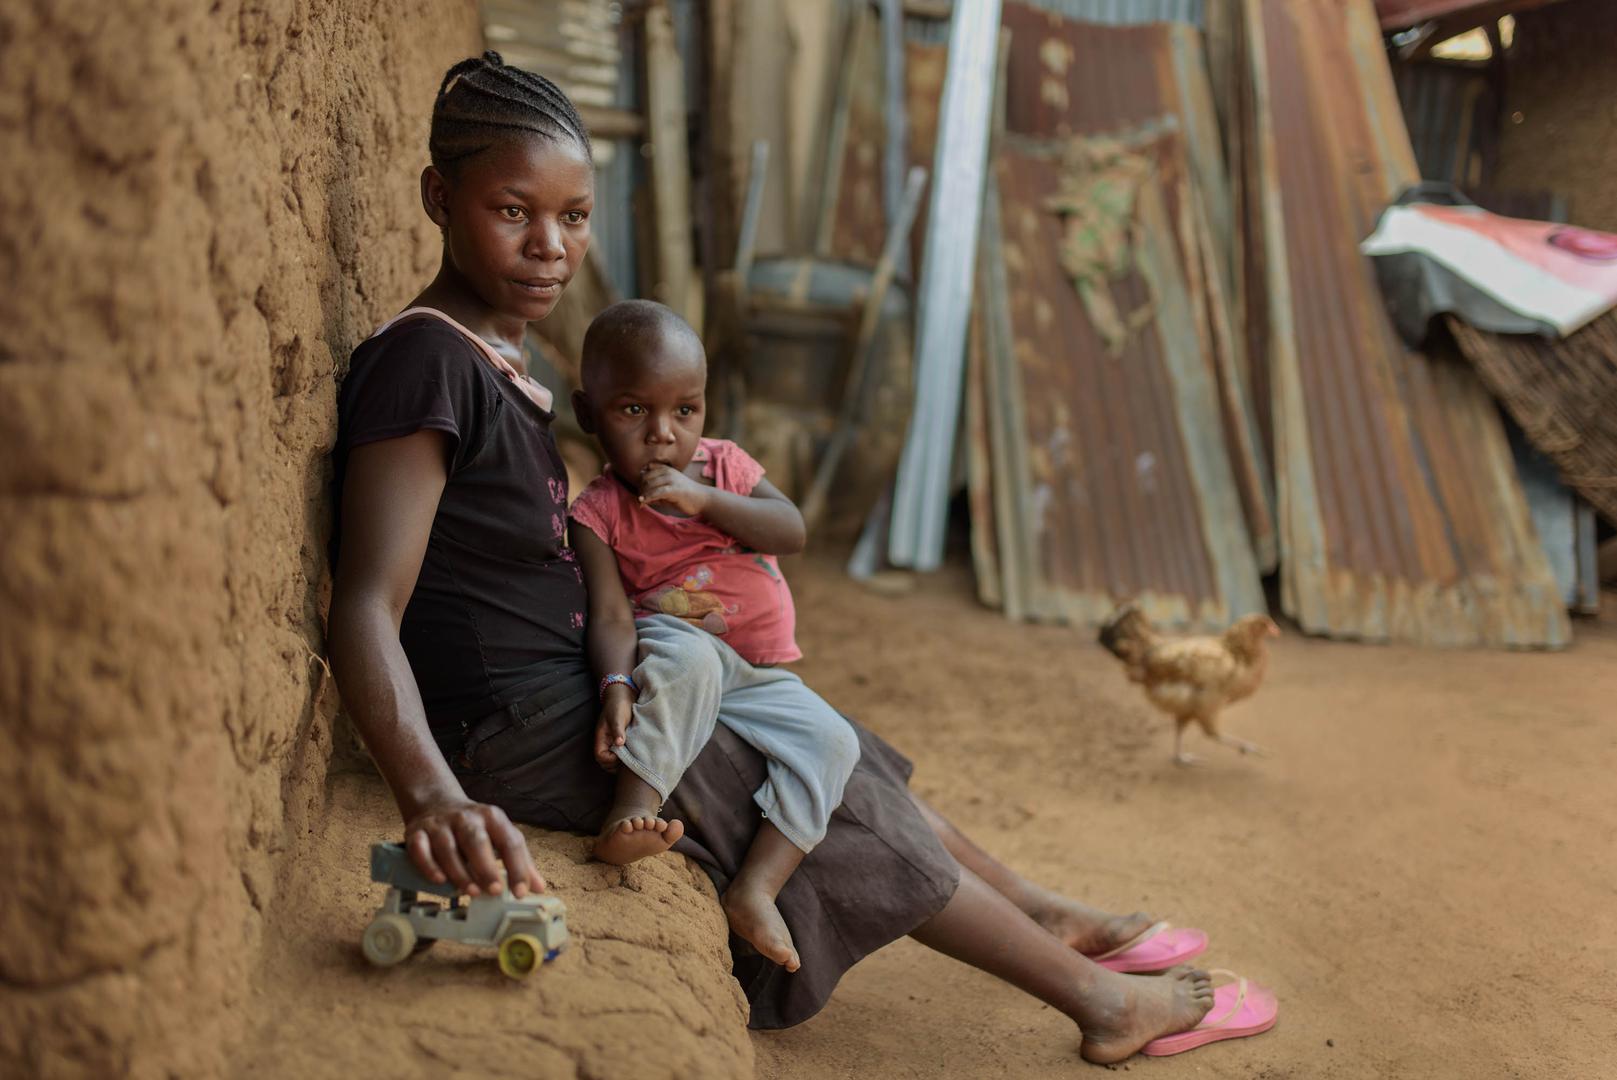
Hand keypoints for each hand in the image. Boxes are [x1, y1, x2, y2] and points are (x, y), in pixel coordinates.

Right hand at [403, 798, 545, 897]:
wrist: (436, 802)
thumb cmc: (475, 828)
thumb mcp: (500, 835)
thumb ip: (520, 861)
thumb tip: (539, 888)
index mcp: (492, 817)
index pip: (510, 841)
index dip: (518, 867)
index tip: (521, 892)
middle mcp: (466, 818)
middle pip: (476, 840)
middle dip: (486, 867)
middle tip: (495, 891)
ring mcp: (440, 824)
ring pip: (447, 847)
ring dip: (459, 872)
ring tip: (471, 892)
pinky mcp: (417, 832)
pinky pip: (420, 849)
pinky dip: (428, 865)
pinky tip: (439, 881)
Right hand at [593, 687, 633, 768]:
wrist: (624, 696)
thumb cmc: (618, 705)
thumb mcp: (617, 717)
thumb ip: (617, 730)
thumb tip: (619, 743)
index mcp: (601, 738)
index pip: (600, 756)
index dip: (609, 759)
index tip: (622, 755)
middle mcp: (606, 743)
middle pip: (605, 763)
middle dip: (615, 765)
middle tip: (629, 760)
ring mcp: (613, 743)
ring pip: (613, 761)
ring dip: (621, 763)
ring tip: (632, 758)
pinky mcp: (621, 742)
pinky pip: (621, 755)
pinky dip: (626, 758)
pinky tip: (635, 754)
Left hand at [638, 462, 710, 516]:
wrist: (703, 499)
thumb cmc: (686, 496)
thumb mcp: (669, 489)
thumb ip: (656, 490)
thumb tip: (640, 497)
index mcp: (667, 469)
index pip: (646, 471)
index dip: (640, 482)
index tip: (640, 491)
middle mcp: (668, 472)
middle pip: (645, 478)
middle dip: (640, 489)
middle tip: (640, 499)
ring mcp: (671, 479)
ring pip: (649, 485)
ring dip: (642, 495)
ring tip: (641, 503)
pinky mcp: (674, 489)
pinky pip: (656, 493)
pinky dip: (647, 498)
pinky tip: (643, 503)